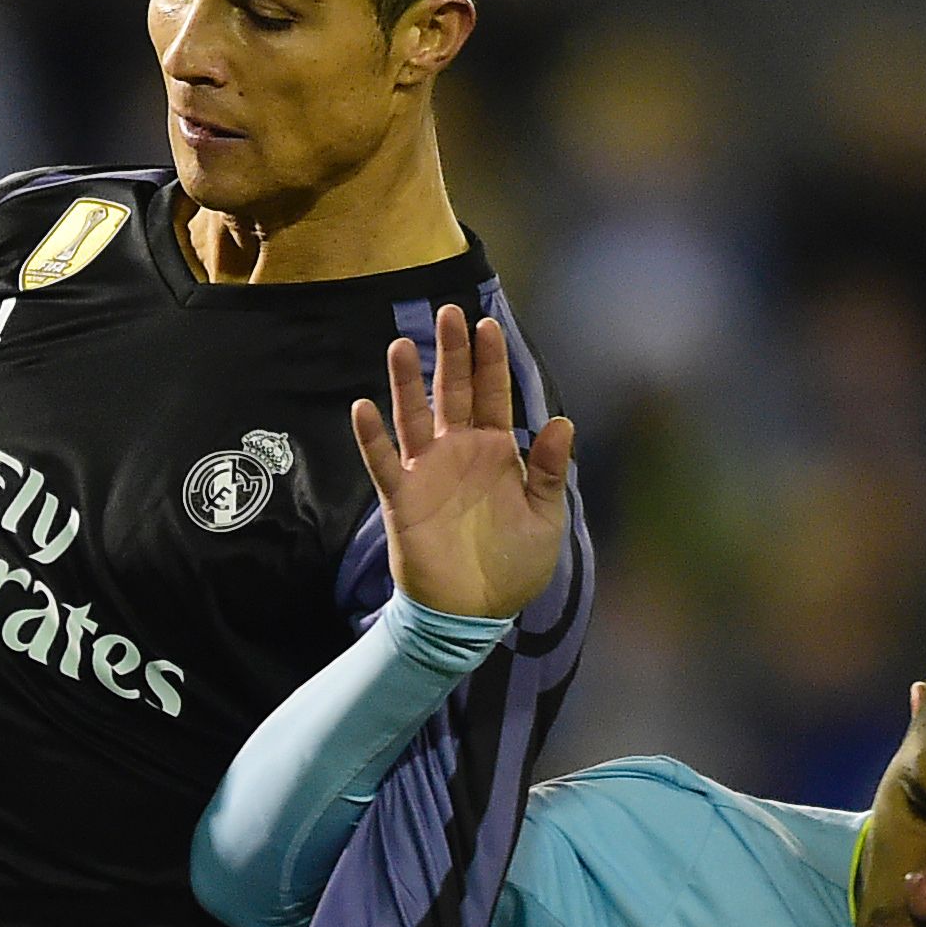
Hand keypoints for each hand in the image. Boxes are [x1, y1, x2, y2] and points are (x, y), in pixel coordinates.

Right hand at [351, 305, 577, 622]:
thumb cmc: (513, 567)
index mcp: (498, 452)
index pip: (493, 395)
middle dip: (452, 353)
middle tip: (449, 313)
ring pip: (413, 416)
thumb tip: (562, 422)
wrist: (473, 613)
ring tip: (399, 345)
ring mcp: (428, 473)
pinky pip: (383, 462)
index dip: (490, 361)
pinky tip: (363, 407)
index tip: (488, 324)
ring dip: (405, 383)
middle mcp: (460, 452)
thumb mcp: (546, 518)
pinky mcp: (403, 499)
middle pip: (452, 392)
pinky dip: (372, 437)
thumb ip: (551, 471)